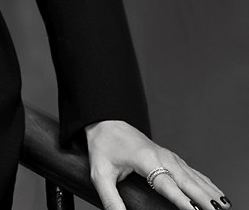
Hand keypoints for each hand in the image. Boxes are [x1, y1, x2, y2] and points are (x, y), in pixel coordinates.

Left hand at [85, 120, 229, 209]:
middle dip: (204, 199)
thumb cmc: (103, 146)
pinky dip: (207, 184)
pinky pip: (194, 173)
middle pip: (187, 182)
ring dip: (210, 193)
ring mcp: (169, 157)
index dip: (181, 199)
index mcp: (146, 160)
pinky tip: (217, 194)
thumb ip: (110, 198)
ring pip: (194, 178)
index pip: (167, 184)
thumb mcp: (100, 174)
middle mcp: (162, 157)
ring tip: (224, 207)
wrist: (106, 122)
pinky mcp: (172, 158)